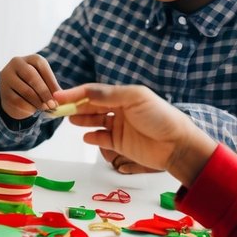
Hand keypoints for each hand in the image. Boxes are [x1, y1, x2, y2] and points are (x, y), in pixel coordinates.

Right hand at [0, 55, 61, 119]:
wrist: (14, 95)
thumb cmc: (35, 87)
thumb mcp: (44, 83)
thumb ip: (52, 88)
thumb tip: (61, 98)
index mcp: (31, 58)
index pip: (41, 65)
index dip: (51, 81)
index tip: (59, 96)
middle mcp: (17, 63)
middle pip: (32, 76)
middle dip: (44, 92)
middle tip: (52, 105)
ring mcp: (8, 76)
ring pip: (25, 90)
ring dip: (38, 102)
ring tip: (45, 109)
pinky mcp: (4, 91)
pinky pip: (18, 101)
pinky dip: (28, 107)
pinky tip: (33, 110)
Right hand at [55, 83, 215, 183]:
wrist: (177, 145)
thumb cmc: (159, 116)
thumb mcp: (135, 98)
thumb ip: (108, 95)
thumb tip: (84, 92)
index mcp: (123, 95)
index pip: (94, 91)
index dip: (76, 93)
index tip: (59, 97)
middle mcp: (119, 109)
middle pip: (91, 106)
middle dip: (75, 106)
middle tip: (59, 109)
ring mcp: (119, 126)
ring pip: (94, 121)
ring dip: (82, 120)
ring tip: (71, 120)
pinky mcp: (120, 144)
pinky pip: (101, 139)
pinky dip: (92, 137)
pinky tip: (87, 136)